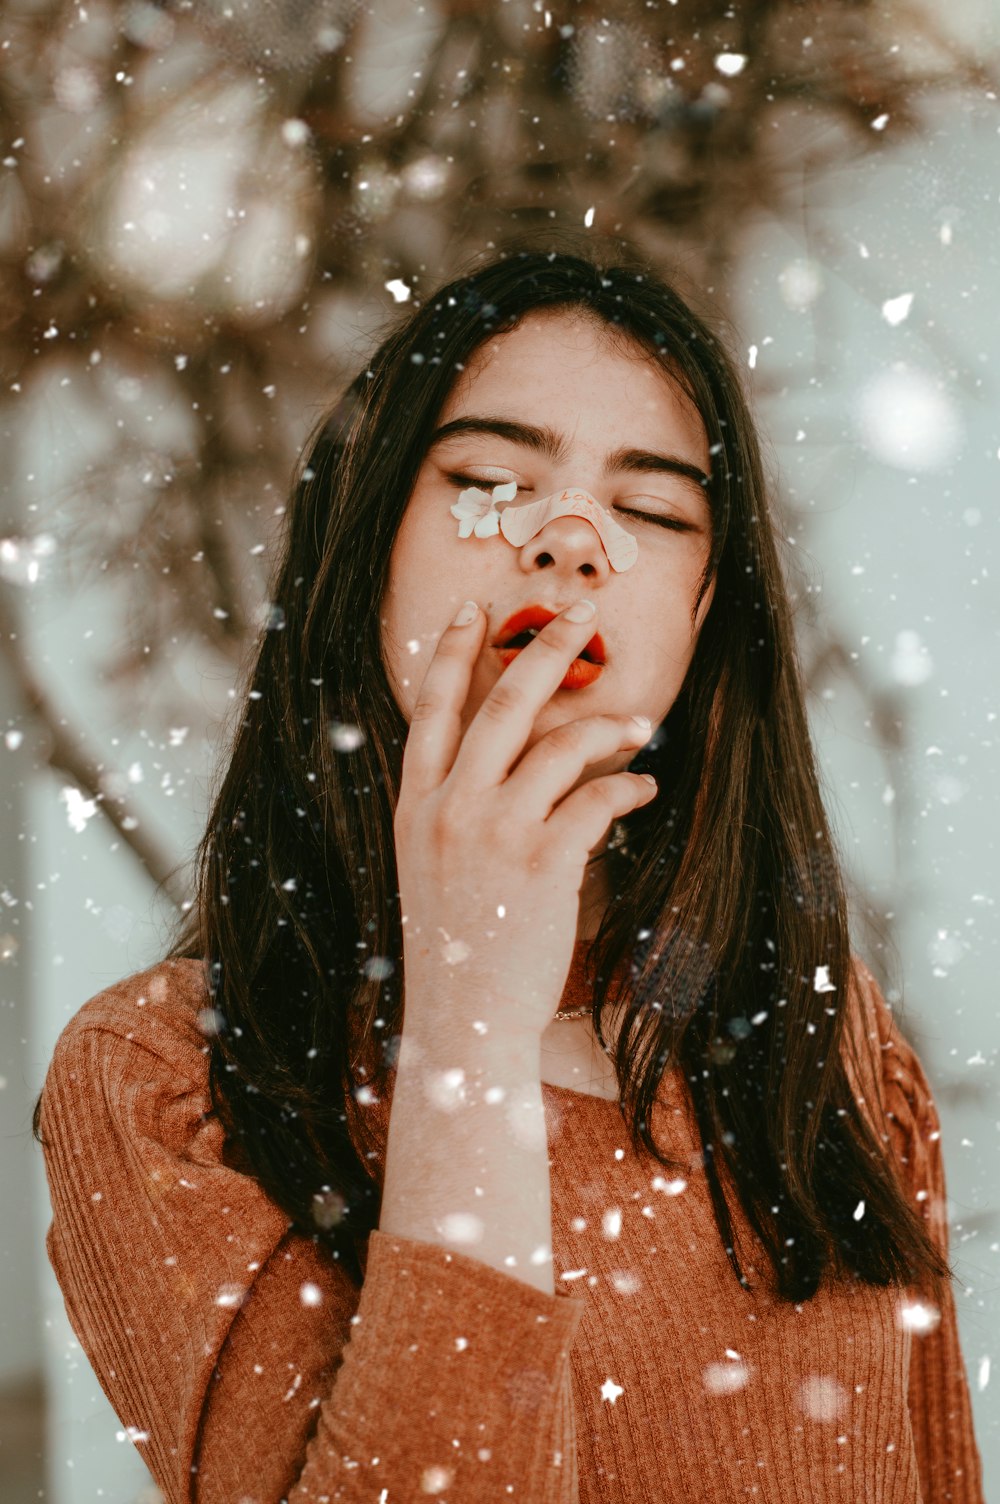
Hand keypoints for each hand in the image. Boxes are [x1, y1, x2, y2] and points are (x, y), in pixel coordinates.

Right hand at [393, 598, 656, 1049]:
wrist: (462, 1020)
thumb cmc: (455, 946)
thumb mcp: (429, 866)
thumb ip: (453, 811)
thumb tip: (510, 762)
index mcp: (414, 805)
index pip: (427, 709)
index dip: (449, 654)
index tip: (472, 611)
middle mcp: (448, 808)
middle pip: (501, 702)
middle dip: (547, 646)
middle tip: (584, 610)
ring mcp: (493, 833)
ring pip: (558, 744)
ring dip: (607, 728)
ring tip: (640, 725)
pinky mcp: (542, 863)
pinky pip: (597, 800)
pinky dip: (627, 790)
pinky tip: (643, 793)